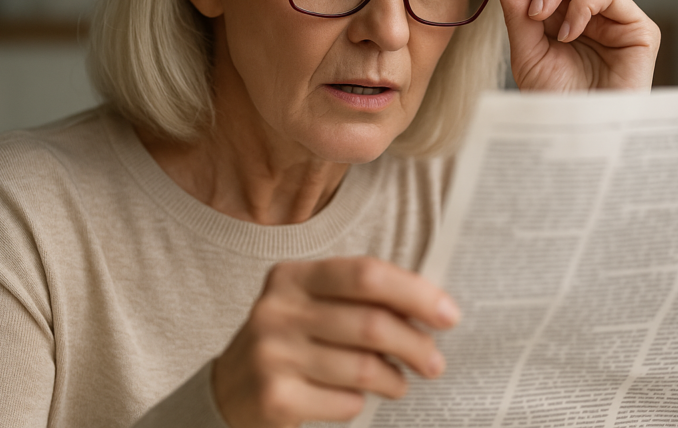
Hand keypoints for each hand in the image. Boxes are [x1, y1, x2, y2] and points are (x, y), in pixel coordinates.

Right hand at [213, 256, 459, 427]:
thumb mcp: (314, 307)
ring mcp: (272, 354)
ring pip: (363, 368)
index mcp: (293, 276)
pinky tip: (356, 399)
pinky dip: (361, 403)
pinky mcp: (274, 398)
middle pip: (371, 323)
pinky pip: (345, 402)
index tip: (449, 315)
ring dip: (394, 380)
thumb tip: (433, 310)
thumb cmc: (293, 342)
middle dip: (415, 345)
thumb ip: (361, 301)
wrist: (228, 393)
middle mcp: (277, 309)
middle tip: (435, 362)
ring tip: (398, 383)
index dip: (414, 293)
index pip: (366, 274)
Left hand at [493, 0, 659, 90]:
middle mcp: (591, 13)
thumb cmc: (556, 101)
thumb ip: (518, 12)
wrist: (581, 134)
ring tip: (539, 16)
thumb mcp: (527, 52)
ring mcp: (616, 18)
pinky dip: (581, 6)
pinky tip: (567, 33)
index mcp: (564, 17)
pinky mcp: (639, 28)